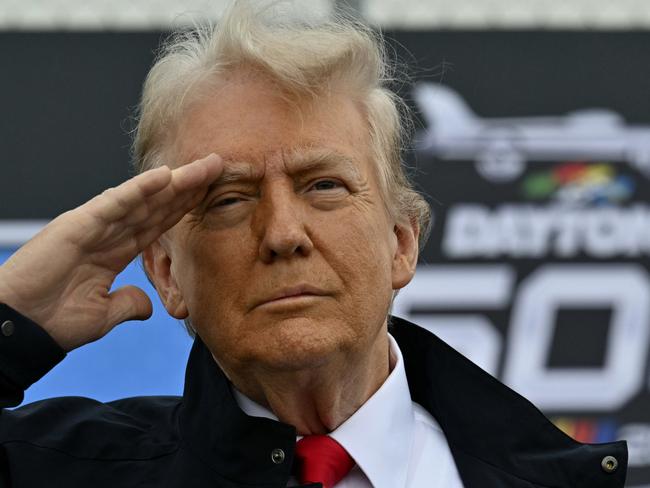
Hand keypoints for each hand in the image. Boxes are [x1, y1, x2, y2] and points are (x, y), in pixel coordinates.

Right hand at [0, 154, 222, 350]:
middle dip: (189, 186)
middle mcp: (108, 232)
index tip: (212, 193)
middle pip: (158, 204)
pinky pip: (115, 204)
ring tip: (204, 166)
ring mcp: (95, 225)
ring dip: (175, 181)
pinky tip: (165, 176)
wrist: (21, 330)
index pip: (159, 222)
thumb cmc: (55, 321)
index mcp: (115, 250)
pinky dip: (140, 189)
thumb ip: (129, 304)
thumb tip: (149, 306)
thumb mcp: (104, 314)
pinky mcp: (78, 225)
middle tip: (218, 166)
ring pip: (143, 198)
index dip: (185, 206)